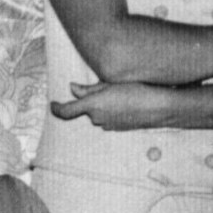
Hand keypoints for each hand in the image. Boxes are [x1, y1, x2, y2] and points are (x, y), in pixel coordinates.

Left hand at [49, 80, 168, 130]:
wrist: (159, 107)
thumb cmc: (136, 90)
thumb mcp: (110, 84)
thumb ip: (88, 89)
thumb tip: (72, 88)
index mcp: (92, 105)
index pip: (67, 111)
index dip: (57, 108)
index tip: (53, 105)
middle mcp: (97, 118)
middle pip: (86, 108)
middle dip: (93, 99)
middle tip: (108, 86)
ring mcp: (108, 125)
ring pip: (98, 113)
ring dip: (105, 105)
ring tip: (122, 93)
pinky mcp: (118, 129)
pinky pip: (109, 118)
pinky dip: (114, 111)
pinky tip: (128, 103)